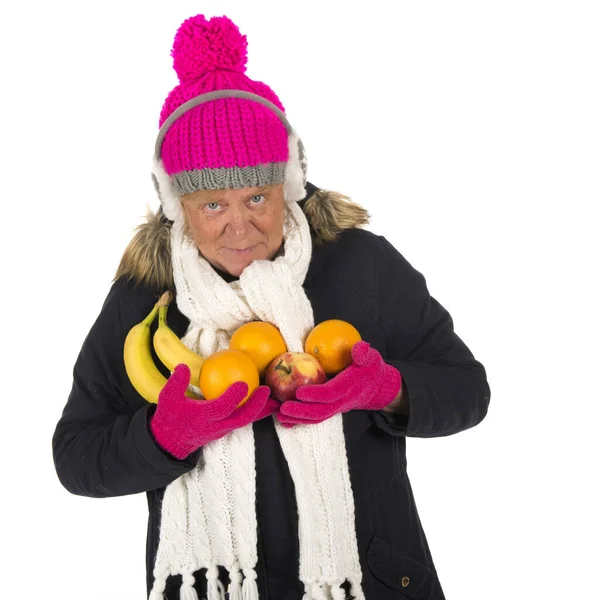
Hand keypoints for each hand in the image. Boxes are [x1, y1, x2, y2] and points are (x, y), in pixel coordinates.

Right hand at [150, 364, 277, 458]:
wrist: (170, 442)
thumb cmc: (170, 417)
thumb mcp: (167, 399)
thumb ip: (176, 383)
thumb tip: (183, 366)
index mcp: (202, 418)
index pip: (221, 408)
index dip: (233, 397)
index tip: (243, 383)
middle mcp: (216, 426)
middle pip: (241, 418)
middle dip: (256, 406)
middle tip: (266, 390)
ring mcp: (222, 430)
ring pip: (246, 421)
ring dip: (261, 410)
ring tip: (275, 398)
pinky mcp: (226, 429)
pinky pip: (244, 420)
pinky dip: (256, 412)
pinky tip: (266, 402)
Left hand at [276, 341, 401, 426]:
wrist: (376, 388)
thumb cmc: (370, 369)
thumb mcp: (372, 358)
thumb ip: (364, 354)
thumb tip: (358, 348)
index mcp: (350, 387)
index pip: (332, 393)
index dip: (316, 394)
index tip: (300, 392)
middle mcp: (343, 401)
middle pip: (322, 411)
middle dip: (302, 411)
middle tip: (283, 408)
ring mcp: (336, 408)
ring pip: (317, 417)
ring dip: (298, 419)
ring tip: (279, 416)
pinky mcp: (331, 410)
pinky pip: (315, 418)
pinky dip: (300, 421)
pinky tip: (284, 420)